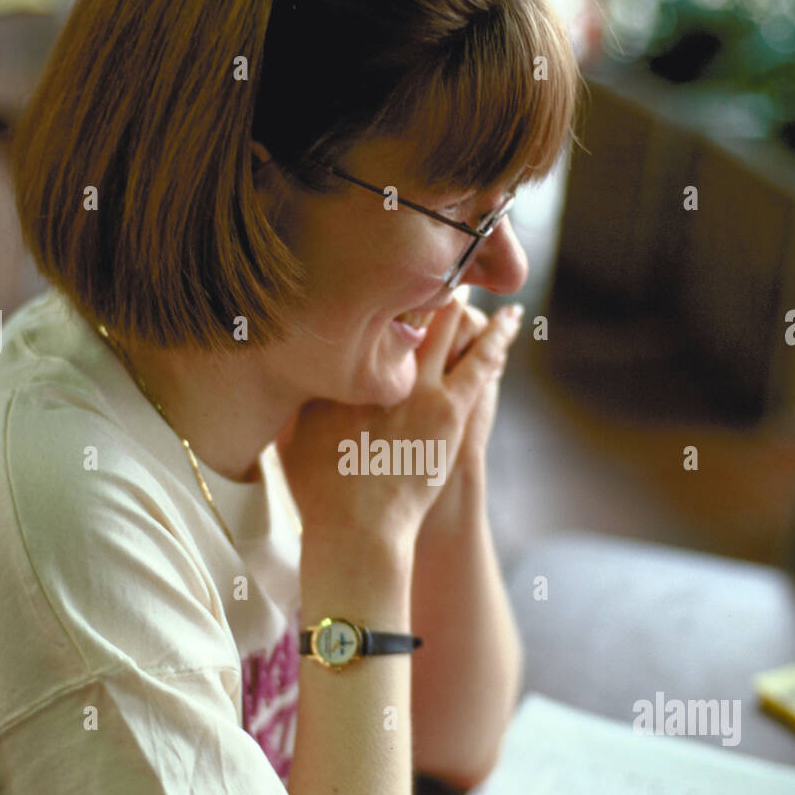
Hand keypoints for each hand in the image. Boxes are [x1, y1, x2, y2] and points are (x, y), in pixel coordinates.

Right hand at [276, 296, 522, 550]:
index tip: (384, 282)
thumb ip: (294, 404)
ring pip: (447, 324)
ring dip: (461, 304)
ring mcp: (416, 383)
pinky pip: (482, 360)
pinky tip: (511, 320)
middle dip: (420, 286)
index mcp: (336, 368)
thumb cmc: (321, 493)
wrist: (356, 526)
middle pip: (404, 307)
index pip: (359, 316)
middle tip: (433, 268)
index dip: (376, 296)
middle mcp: (375, 365)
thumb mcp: (290, 438)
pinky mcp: (449, 407)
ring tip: (474, 286)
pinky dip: (498, 336)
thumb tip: (283, 383)